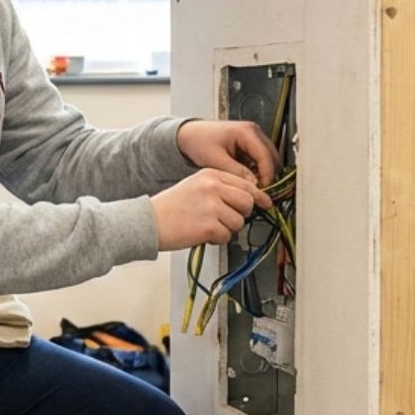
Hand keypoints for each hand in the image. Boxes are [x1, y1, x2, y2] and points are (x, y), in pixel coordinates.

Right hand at [150, 168, 272, 249]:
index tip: (266, 202)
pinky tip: (201, 233)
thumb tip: (251, 199)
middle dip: (241, 213)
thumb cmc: (170, 207)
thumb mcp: (195, 186)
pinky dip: (216, 239)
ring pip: (238, 222)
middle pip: (247, 202)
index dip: (258, 196)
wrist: (148, 221)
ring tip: (207, 225)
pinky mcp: (208, 226)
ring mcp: (211, 206)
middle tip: (226, 218)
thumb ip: (221, 188)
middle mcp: (212, 188)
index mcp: (210, 175)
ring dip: (226, 228)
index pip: (246, 183)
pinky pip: (226, 236)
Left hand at [177, 119, 279, 186]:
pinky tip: (250, 182)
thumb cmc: (199, 141)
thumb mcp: (216, 159)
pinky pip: (260, 160)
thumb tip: (253, 185)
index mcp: (246, 131)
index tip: (263, 190)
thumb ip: (235, 171)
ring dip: (264, 174)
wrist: (189, 135)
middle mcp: (253, 132)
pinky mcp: (249, 145)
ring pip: (268, 159)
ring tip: (256, 189)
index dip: (267, 175)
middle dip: (269, 175)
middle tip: (262, 193)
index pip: (265, 155)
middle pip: (271, 157)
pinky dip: (258, 171)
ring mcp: (252, 138)